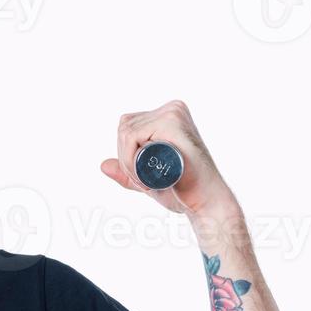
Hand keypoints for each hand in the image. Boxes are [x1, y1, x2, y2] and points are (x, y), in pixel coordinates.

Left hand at [100, 100, 237, 217]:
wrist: (206, 202)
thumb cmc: (183, 190)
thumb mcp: (149, 178)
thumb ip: (128, 173)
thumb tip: (103, 165)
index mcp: (169, 116)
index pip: (128, 126)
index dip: (125, 154)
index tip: (140, 178)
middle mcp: (172, 109)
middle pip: (124, 127)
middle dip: (125, 160)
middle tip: (145, 183)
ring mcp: (173, 113)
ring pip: (126, 133)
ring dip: (128, 163)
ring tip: (148, 182)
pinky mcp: (172, 122)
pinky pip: (132, 136)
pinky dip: (130, 159)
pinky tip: (147, 177)